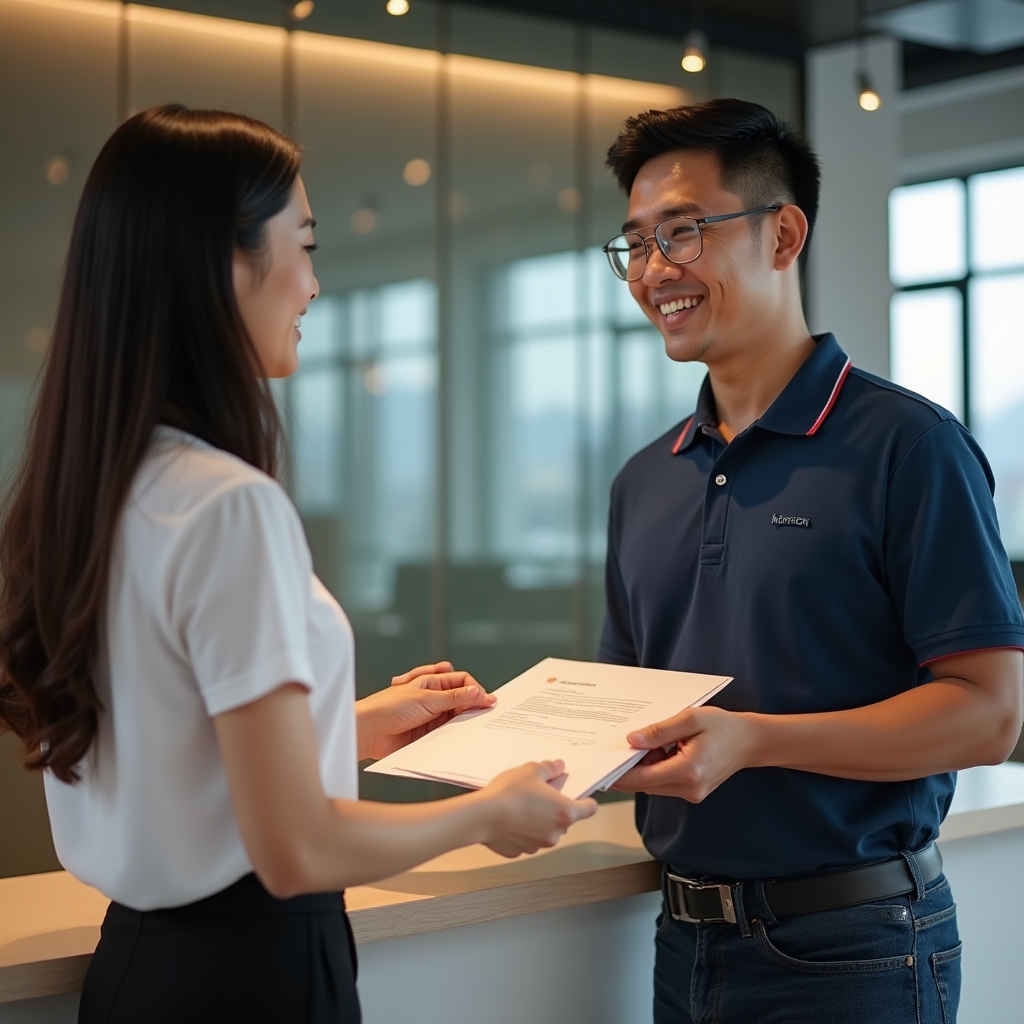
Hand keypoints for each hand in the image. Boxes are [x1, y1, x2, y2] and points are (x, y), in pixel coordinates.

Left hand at [357, 662, 495, 760]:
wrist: (367, 732)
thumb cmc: (388, 708)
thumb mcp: (426, 699)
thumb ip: (454, 698)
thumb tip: (478, 692)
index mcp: (432, 682)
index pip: (462, 681)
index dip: (475, 689)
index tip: (485, 701)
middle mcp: (433, 697)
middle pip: (462, 698)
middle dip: (473, 704)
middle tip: (485, 713)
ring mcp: (431, 716)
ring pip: (457, 716)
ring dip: (465, 720)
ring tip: (474, 726)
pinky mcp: (428, 733)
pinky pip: (448, 732)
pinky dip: (457, 734)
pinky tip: (463, 736)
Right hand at [480, 760, 597, 857]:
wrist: (482, 815)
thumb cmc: (509, 793)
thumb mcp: (532, 770)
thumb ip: (550, 768)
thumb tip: (557, 766)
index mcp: (565, 812)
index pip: (589, 809)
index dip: (586, 801)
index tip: (581, 797)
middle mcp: (555, 833)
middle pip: (564, 820)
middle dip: (555, 808)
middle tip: (540, 794)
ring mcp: (538, 845)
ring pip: (545, 831)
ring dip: (539, 821)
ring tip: (521, 806)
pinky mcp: (521, 852)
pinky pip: (527, 839)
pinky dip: (523, 831)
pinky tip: (510, 818)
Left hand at [612, 706, 756, 801]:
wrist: (750, 741)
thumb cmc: (723, 727)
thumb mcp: (689, 719)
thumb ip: (659, 731)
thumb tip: (631, 740)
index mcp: (688, 771)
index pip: (641, 778)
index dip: (618, 772)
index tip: (601, 763)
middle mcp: (689, 788)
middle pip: (644, 784)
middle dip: (627, 768)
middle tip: (610, 749)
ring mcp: (691, 793)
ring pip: (652, 784)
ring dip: (642, 767)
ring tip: (641, 743)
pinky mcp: (692, 791)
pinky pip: (663, 783)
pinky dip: (654, 769)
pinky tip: (656, 750)